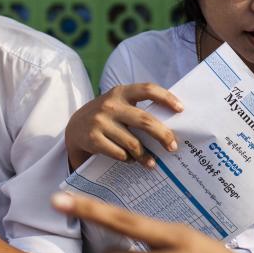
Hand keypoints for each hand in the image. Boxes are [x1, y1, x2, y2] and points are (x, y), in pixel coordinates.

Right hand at [65, 83, 183, 168]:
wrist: (73, 128)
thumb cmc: (106, 118)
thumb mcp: (118, 105)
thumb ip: (138, 110)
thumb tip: (170, 126)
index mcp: (121, 92)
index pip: (147, 89)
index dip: (166, 98)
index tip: (181, 109)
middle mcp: (110, 105)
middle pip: (145, 121)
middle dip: (162, 135)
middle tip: (173, 147)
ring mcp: (100, 122)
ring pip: (133, 142)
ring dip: (145, 155)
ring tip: (152, 163)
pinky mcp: (92, 139)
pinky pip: (119, 153)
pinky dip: (128, 159)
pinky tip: (131, 161)